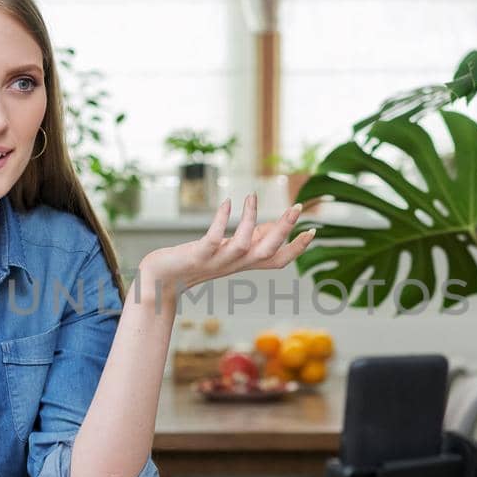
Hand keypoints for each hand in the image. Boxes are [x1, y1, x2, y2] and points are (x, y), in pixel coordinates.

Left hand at [137, 194, 314, 298]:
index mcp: (244, 264)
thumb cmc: (196, 261)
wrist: (163, 279)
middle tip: (298, 206)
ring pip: (244, 245)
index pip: (278, 260)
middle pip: (268, 251)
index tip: (313, 231)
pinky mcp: (198, 255)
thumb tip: (270, 224)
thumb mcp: (228, 251)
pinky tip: (228, 202)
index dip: (297, 248)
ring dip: (250, 221)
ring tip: (251, 196)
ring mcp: (217, 261)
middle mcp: (235, 265)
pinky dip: (222, 220)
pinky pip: (213, 239)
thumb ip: (250, 239)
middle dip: (285, 230)